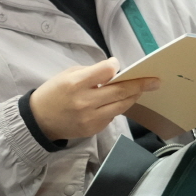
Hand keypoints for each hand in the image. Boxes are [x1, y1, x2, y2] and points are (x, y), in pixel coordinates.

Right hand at [28, 59, 158, 141]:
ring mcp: (91, 118)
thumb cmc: (53, 93)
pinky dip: (117, 107)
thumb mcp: (67, 75)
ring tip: (140, 90)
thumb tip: (114, 71)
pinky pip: (112, 116)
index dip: (114, 67)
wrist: (40, 121)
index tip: (117, 65)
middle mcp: (85, 102)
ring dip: (133, 97)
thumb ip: (91, 72)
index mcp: (76, 84)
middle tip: (155, 81)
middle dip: (140, 85)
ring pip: (121, 105)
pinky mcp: (94, 129)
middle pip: (120, 91)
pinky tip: (116, 102)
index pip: (105, 72)